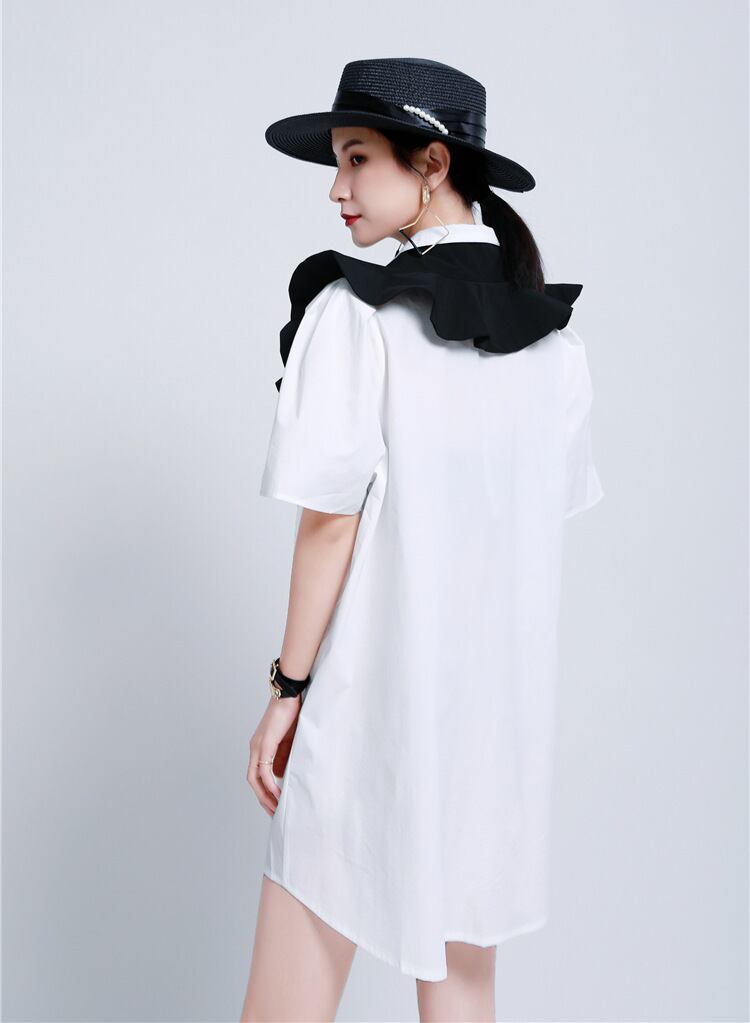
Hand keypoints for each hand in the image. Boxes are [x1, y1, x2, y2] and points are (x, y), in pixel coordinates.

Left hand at [246, 695, 300, 816]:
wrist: (289, 695)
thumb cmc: (290, 714)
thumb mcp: (288, 741)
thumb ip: (282, 757)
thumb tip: (279, 775)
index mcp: (259, 748)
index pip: (256, 775)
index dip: (263, 791)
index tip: (274, 803)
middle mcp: (254, 749)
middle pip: (252, 781)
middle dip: (262, 799)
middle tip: (274, 813)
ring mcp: (257, 747)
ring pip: (255, 779)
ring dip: (265, 796)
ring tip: (277, 808)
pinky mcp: (264, 745)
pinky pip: (264, 771)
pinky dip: (270, 785)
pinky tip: (279, 795)